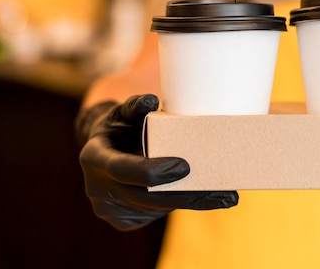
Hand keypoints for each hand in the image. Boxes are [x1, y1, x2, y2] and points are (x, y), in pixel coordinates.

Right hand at [76, 94, 238, 230]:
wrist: (105, 148)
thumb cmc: (121, 125)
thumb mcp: (125, 112)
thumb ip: (136, 106)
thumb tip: (150, 100)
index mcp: (94, 157)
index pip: (123, 169)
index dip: (153, 171)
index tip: (185, 167)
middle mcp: (97, 188)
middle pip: (146, 197)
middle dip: (185, 195)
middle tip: (223, 193)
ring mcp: (108, 208)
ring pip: (155, 209)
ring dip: (190, 203)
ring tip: (225, 197)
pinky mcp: (122, 220)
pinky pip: (154, 215)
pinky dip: (179, 206)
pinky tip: (205, 200)